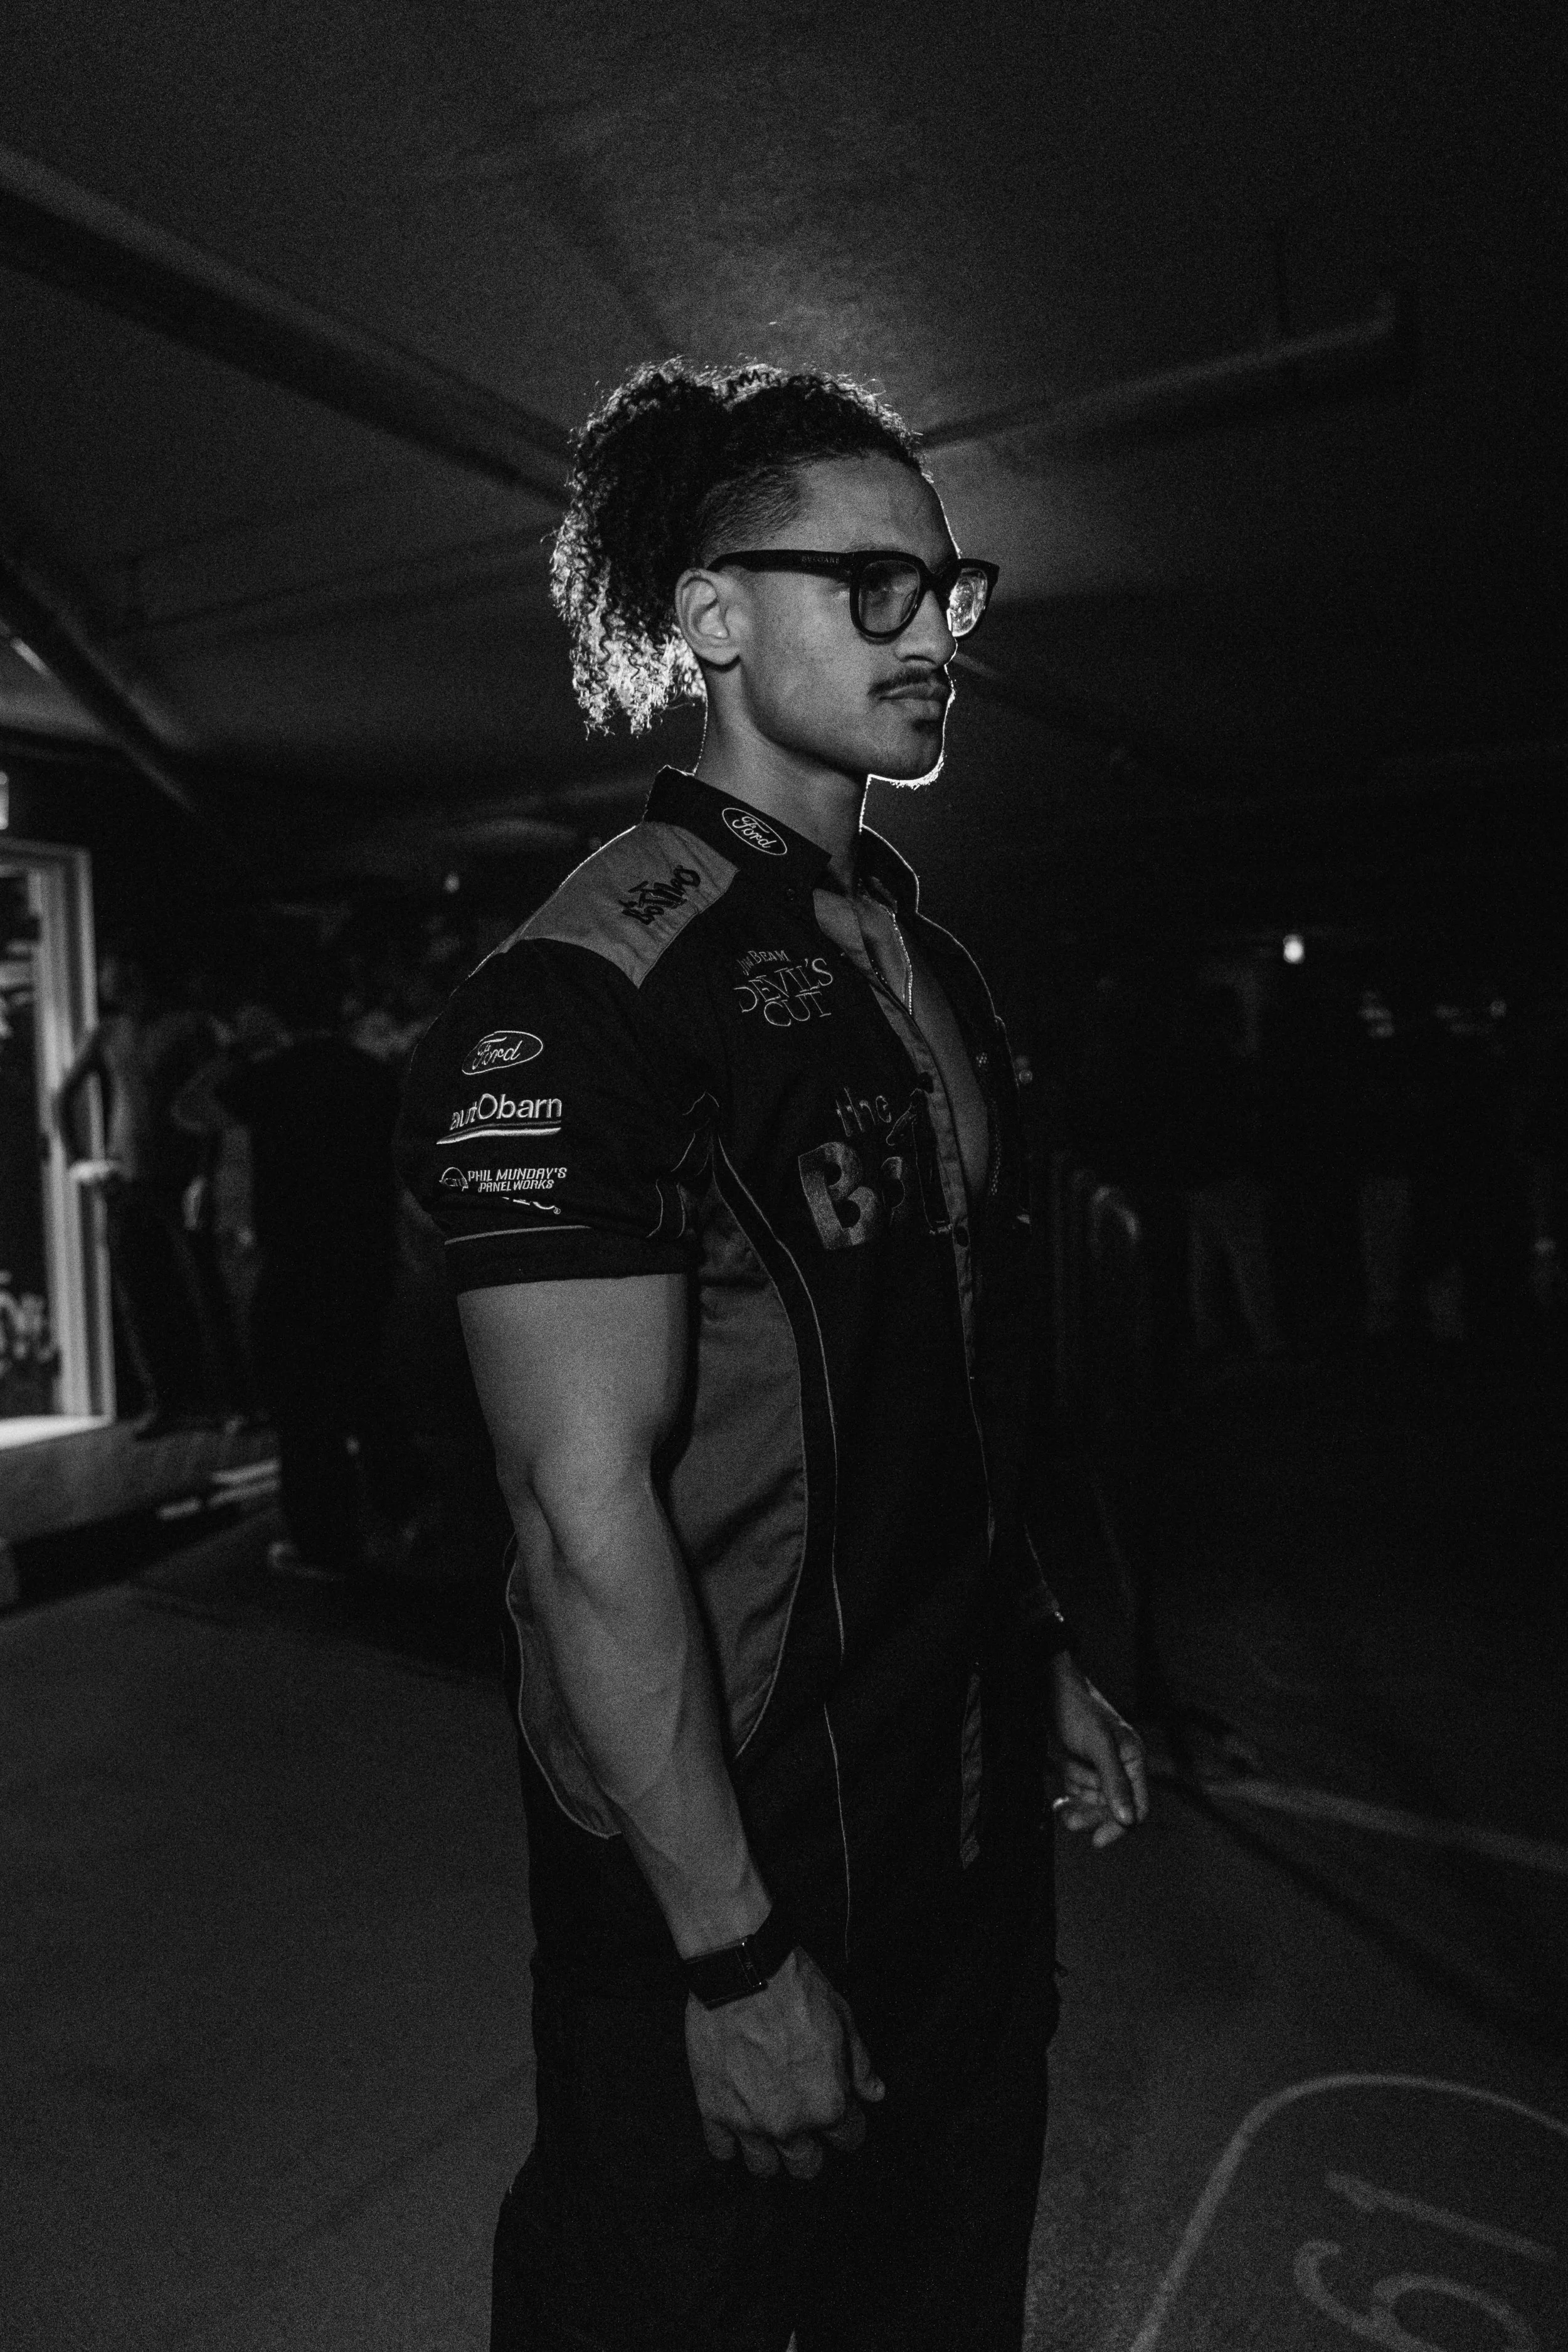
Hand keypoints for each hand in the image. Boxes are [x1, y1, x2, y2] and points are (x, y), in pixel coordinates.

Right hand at [685, 1947, 883, 2180]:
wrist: (744, 1969)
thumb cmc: (796, 1989)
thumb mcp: (843, 2019)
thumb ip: (859, 2064)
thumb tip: (873, 2093)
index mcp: (829, 2103)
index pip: (849, 2139)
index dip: (847, 2125)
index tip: (840, 2112)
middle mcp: (791, 2124)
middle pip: (806, 2166)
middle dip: (811, 2148)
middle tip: (804, 2122)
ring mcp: (749, 2122)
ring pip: (763, 2168)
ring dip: (770, 2152)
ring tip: (769, 2126)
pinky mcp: (713, 2109)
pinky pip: (721, 2150)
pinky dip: (730, 2141)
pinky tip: (737, 2119)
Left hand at [1048, 1653, 1149, 1848]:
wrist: (1048, 1686)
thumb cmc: (1077, 1709)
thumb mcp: (1099, 1745)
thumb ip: (1114, 1781)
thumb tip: (1129, 1819)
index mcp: (1133, 1759)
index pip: (1137, 1805)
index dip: (1120, 1825)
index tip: (1097, 1839)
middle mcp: (1119, 1765)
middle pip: (1113, 1807)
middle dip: (1092, 1815)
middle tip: (1069, 1821)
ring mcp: (1097, 1766)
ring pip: (1093, 1802)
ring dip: (1078, 1809)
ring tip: (1060, 1810)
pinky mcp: (1078, 1764)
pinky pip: (1078, 1793)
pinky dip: (1069, 1799)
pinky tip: (1057, 1801)